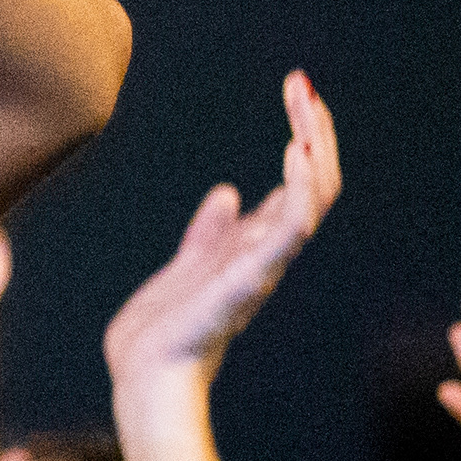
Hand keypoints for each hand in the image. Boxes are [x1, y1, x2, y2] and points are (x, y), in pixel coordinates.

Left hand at [103, 70, 342, 389]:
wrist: (144, 373)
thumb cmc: (165, 330)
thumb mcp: (187, 265)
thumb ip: (209, 231)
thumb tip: (227, 192)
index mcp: (256, 247)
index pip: (300, 185)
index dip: (307, 138)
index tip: (298, 92)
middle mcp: (269, 253)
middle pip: (315, 184)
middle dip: (315, 133)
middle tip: (303, 87)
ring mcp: (263, 265)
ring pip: (312, 201)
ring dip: (313, 151)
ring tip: (305, 109)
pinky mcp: (248, 278)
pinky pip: (288, 230)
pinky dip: (299, 190)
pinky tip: (294, 152)